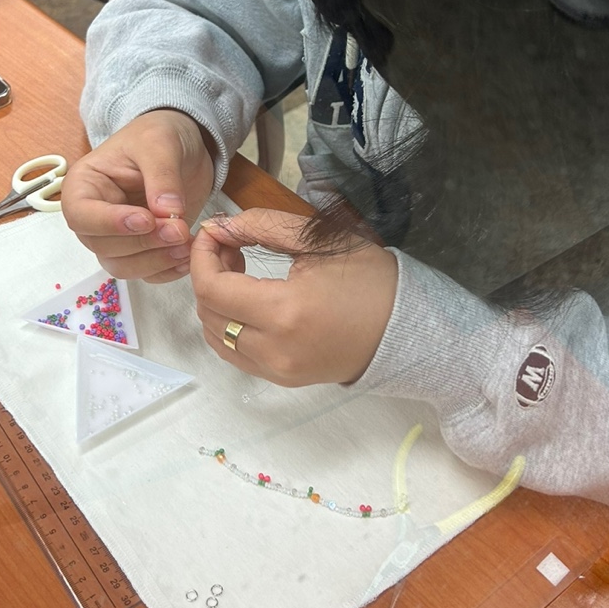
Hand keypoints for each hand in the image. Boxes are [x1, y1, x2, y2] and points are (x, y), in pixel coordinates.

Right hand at [61, 110, 214, 281]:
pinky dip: (168, 270)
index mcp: (83, 185)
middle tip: (178, 230)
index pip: (81, 215)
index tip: (146, 219)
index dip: (110, 223)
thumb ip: (162, 175)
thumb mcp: (160, 143)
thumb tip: (166, 211)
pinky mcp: (141, 251)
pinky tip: (190, 254)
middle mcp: (93, 217)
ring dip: (156, 260)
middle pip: (103, 246)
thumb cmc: (159, 135)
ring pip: (123, 266)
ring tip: (187, 244)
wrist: (183, 146)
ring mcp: (116, 238)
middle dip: (143, 243)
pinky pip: (147, 273)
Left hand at [191, 209, 397, 385]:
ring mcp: (276, 371)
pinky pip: (235, 354)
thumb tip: (220, 227)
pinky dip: (229, 325)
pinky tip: (248, 300)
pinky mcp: (282, 380)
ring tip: (239, 271)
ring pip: (216, 337)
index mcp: (284, 313)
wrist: (407, 329)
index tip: (212, 233)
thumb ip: (264, 227)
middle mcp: (273, 350)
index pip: (212, 287)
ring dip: (215, 302)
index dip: (201, 256)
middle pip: (208, 313)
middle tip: (230, 246)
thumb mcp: (319, 240)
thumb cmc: (369, 280)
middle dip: (207, 274)